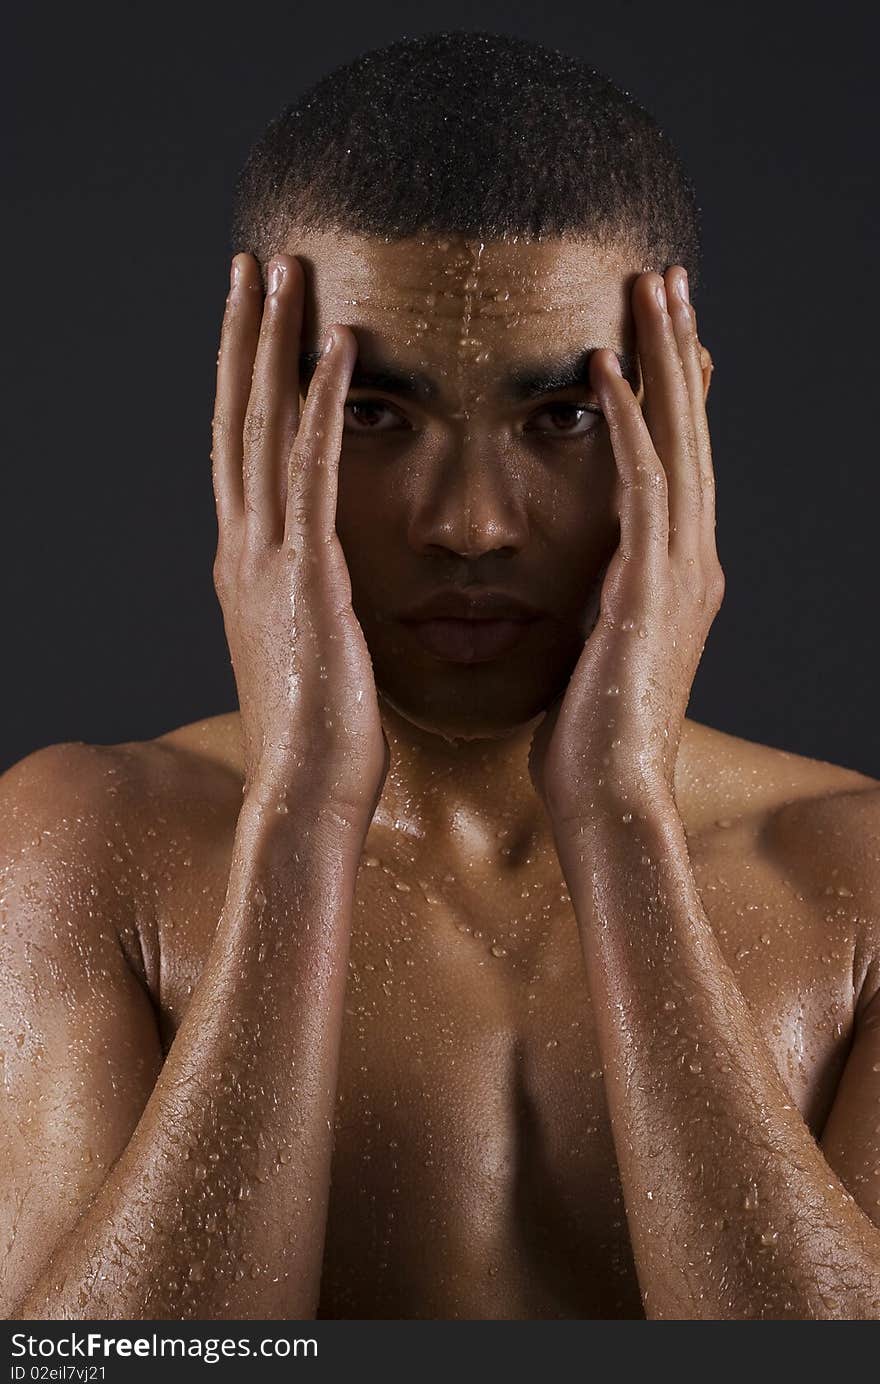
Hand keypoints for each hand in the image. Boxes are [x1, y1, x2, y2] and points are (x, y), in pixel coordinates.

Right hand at [211, 252, 388, 827]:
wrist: (307, 793)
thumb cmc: (321, 733)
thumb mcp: (303, 649)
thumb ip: (305, 599)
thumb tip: (319, 578)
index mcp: (246, 566)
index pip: (238, 453)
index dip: (240, 382)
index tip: (250, 322)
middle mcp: (242, 550)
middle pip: (235, 421)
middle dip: (241, 339)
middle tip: (251, 264)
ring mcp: (266, 560)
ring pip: (261, 429)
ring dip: (271, 344)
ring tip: (283, 271)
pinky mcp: (307, 577)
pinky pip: (313, 471)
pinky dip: (321, 405)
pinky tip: (338, 348)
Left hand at [528, 266, 723, 827]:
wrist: (608, 802)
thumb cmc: (589, 739)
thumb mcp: (595, 651)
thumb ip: (598, 603)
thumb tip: (581, 583)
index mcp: (675, 577)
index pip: (679, 464)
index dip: (672, 395)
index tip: (655, 334)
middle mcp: (691, 564)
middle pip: (692, 435)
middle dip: (681, 353)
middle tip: (669, 277)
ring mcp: (680, 575)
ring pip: (680, 442)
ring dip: (666, 361)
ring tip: (652, 288)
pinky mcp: (649, 591)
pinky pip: (643, 486)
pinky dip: (629, 423)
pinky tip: (603, 367)